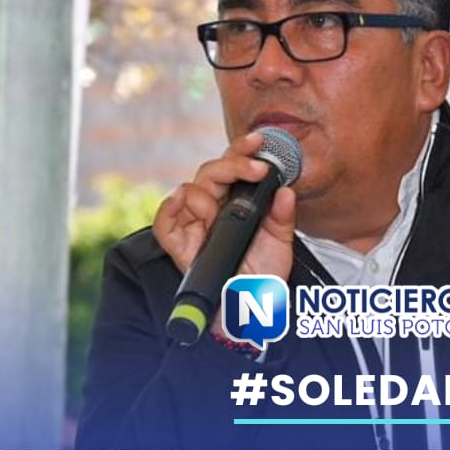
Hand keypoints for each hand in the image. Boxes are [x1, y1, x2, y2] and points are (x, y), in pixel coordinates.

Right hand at [152, 133, 296, 327]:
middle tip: (256, 170)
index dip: (242, 151)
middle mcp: (212, 210)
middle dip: (232, 165)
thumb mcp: (281, 242)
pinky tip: (181, 199)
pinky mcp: (179, 247)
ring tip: (225, 211)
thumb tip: (286, 190)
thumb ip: (282, 215)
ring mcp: (194, 226)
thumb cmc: (264, 274)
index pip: (231, 168)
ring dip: (209, 192)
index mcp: (234, 203)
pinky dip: (169, 208)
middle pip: (209, 172)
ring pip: (188, 190)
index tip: (259, 141)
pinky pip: (163, 224)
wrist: (254, 308)